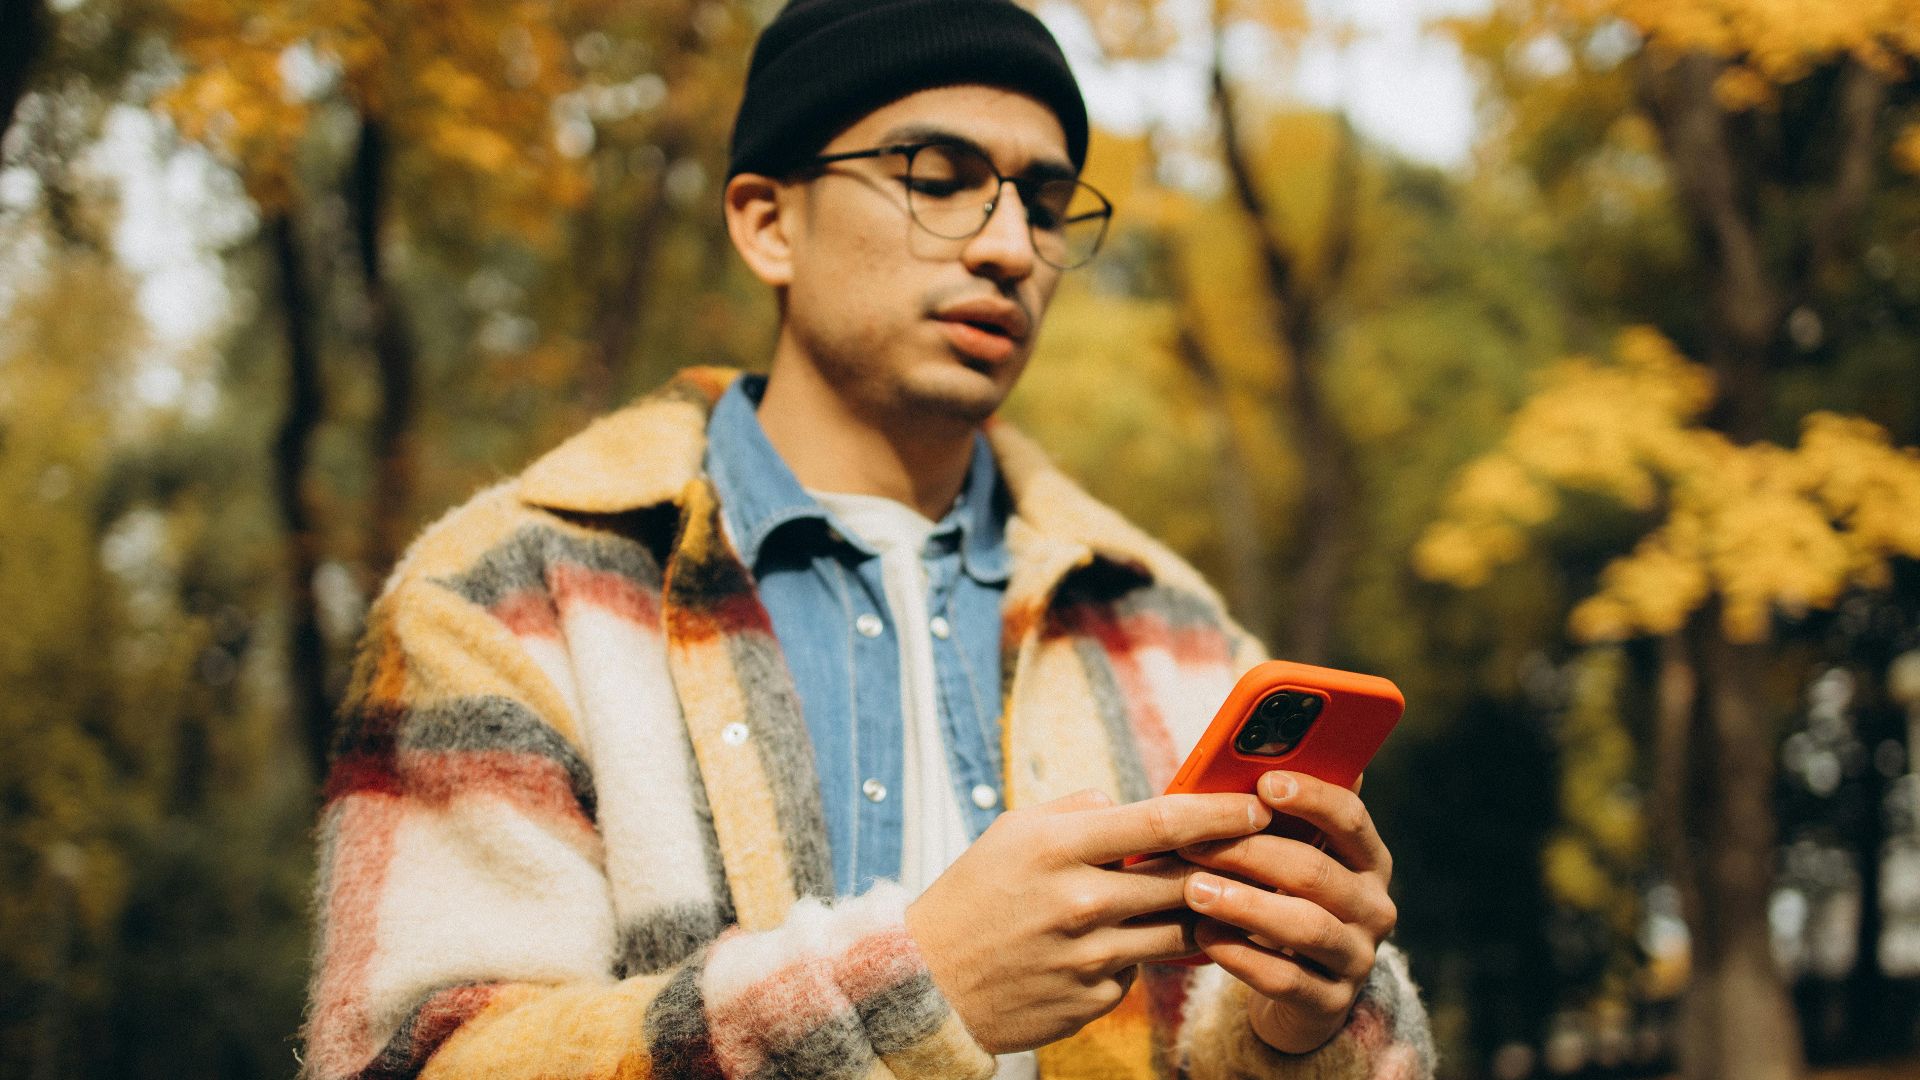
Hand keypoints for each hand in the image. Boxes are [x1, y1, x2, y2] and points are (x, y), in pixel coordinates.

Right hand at [906, 788, 1270, 1053]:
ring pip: (1179, 932)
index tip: (1257, 807)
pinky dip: (1140, 955)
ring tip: (1207, 899)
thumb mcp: (1013, 832)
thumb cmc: (973, 895)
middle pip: (1186, 880)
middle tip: (1259, 854)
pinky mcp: (1093, 1000)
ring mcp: (1089, 957)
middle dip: (1230, 866)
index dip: (1220, 814)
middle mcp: (1079, 901)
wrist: (927, 983)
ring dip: (1199, 914)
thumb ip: (1078, 810)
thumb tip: (1131, 804)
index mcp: (1059, 847)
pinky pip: (1141, 971)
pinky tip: (1120, 946)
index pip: (1163, 822)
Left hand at [1177, 772, 1396, 1054]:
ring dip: (1243, 904)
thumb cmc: (1281, 901)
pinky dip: (1241, 955)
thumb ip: (1272, 819)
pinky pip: (1285, 979)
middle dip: (1250, 853)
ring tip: (1193, 890)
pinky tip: (1205, 935)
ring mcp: (1357, 957)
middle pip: (1315, 872)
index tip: (1265, 782)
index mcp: (1367, 859)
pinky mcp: (1331, 1003)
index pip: (1350, 818)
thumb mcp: (1287, 859)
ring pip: (1304, 926)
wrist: (1298, 991)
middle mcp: (1373, 906)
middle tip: (1194, 843)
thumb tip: (1243, 756)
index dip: (1311, 797)